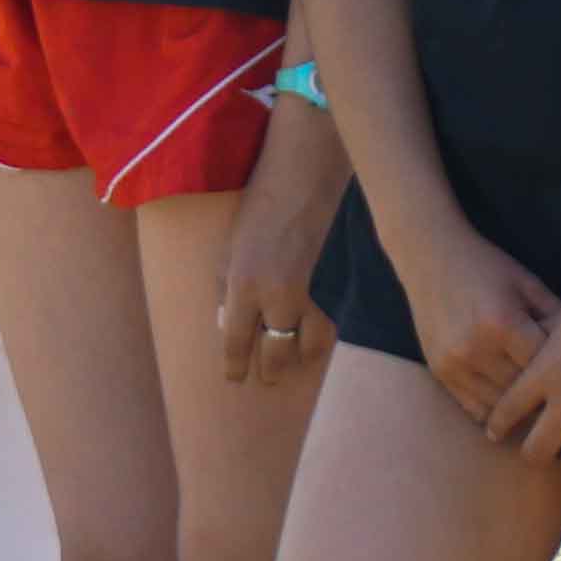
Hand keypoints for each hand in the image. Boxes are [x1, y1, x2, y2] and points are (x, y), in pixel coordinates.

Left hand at [211, 131, 341, 391]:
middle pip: (274, 355)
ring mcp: (311, 293)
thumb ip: (224, 293)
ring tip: (292, 364)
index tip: (234, 379)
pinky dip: (321, 338)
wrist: (303, 180)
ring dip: (298, 359)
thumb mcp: (227, 250)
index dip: (235, 367)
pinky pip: (329, 326)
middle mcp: (277, 296)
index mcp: (243, 285)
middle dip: (268, 372)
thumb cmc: (258, 209)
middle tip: (266, 379)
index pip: (236, 342)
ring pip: (309, 347)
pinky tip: (316, 343)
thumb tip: (227, 328)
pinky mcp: (335, 288)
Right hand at [400, 231, 560, 425]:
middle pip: (522, 393)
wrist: (429, 257)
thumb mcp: (527, 283)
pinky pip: (474, 408)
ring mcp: (453, 365)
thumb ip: (557, 317)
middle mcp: (474, 349)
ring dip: (521, 410)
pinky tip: (512, 405)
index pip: (543, 368)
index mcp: (502, 323)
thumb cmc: (486, 266)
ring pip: (499, 408)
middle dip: (545, 397)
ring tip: (543, 409)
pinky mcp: (440, 373)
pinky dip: (496, 411)